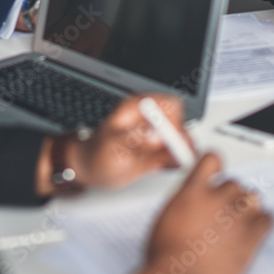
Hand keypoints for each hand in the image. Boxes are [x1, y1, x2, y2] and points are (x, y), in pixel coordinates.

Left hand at [68, 94, 192, 189]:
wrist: (91, 169)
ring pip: (182, 139)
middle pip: (181, 122)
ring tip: (163, 164)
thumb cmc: (97, 155)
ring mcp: (156, 135)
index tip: (168, 140)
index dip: (175, 122)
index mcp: (139, 108)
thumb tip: (156, 134)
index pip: (170, 104)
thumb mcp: (113, 147)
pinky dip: (176, 162)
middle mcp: (151, 119)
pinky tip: (162, 167)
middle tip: (172, 156)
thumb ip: (135, 139)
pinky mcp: (159, 150)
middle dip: (180, 140)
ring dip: (180, 153)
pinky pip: (177, 154)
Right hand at [130, 152, 271, 273]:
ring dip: (247, 208)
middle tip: (224, 212)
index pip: (212, 159)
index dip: (215, 166)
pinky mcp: (251, 237)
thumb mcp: (166, 215)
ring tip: (239, 222)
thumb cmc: (167, 254)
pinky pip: (268, 219)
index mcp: (194, 190)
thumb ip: (185, 199)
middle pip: (235, 183)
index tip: (216, 174)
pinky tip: (254, 230)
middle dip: (230, 196)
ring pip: (253, 198)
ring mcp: (236, 217)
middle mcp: (217, 198)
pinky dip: (262, 223)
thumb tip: (193, 198)